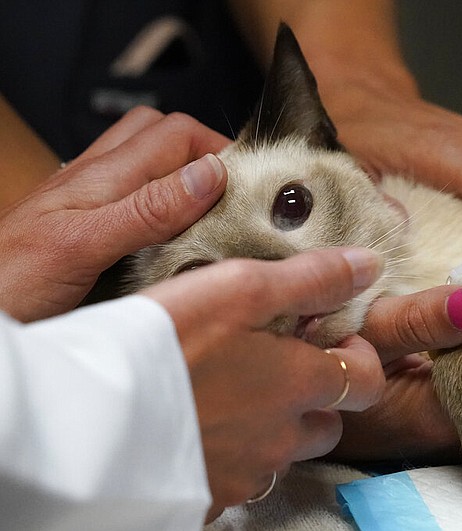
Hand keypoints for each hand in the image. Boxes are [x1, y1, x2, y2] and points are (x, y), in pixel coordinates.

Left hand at [0, 107, 230, 321]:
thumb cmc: (8, 282)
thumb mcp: (83, 245)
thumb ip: (147, 209)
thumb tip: (209, 174)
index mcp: (101, 177)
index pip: (177, 133)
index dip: (220, 150)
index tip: (253, 188)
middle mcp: (96, 181)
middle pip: (163, 138)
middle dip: (206, 156)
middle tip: (236, 197)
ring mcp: (88, 203)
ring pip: (149, 166)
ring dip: (184, 180)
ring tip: (213, 216)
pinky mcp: (84, 229)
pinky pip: (134, 201)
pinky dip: (164, 211)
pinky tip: (174, 242)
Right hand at [142, 247, 385, 520]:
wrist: (87, 420)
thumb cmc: (165, 343)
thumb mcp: (240, 289)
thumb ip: (311, 278)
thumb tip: (369, 265)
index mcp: (298, 385)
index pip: (367, 381)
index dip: (359, 358)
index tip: (329, 339)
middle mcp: (282, 438)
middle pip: (328, 424)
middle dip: (317, 397)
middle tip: (277, 365)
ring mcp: (246, 474)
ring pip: (283, 454)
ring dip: (273, 426)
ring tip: (232, 392)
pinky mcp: (208, 498)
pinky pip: (238, 479)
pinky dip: (232, 454)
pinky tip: (199, 426)